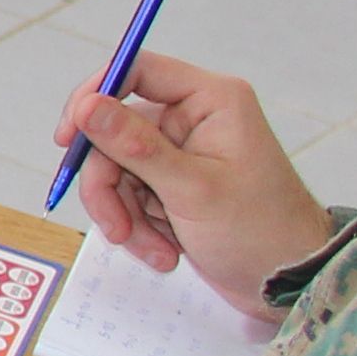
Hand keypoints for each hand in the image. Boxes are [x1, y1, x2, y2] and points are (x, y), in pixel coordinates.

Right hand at [62, 49, 334, 322]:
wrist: (288, 284)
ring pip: (117, 168)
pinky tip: (162, 252)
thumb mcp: (192, 190)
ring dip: (123, 214)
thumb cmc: (258, 232)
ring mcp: (182, 153)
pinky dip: (137, 226)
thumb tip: (86, 106)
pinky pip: (129, 194)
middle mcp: (193, 118)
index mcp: (210, 101)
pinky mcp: (173, 184)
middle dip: (109, 184)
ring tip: (151, 249)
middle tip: (114, 226)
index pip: (137, 71)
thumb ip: (135, 146)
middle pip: (115, 131)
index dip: (94, 97)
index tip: (68, 139)